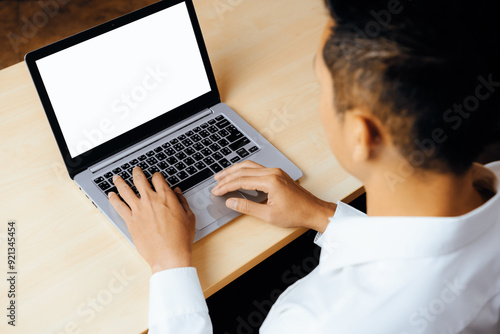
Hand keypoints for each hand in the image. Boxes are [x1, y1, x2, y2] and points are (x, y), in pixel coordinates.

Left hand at [108, 167, 195, 273]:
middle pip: (139, 179)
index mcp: (166, 197)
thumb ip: (182, 202)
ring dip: (120, 182)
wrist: (169, 255)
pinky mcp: (130, 221)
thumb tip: (177, 193)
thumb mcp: (189, 217)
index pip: (158, 179)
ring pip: (125, 190)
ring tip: (116, 178)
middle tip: (135, 170)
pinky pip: (119, 206)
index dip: (156, 176)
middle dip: (136, 172)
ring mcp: (139, 210)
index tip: (155, 176)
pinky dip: (113, 199)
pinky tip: (111, 195)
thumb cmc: (180, 238)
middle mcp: (150, 200)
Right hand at [211, 161, 335, 231]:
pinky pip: (257, 168)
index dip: (226, 186)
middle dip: (227, 177)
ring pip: (249, 166)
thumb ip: (247, 207)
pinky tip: (238, 175)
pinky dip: (244, 171)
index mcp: (270, 181)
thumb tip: (231, 202)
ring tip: (222, 176)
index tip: (216, 192)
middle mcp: (272, 172)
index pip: (241, 181)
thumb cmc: (295, 214)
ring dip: (234, 170)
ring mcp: (276, 171)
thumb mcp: (268, 215)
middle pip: (243, 170)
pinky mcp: (278, 174)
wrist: (313, 210)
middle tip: (215, 183)